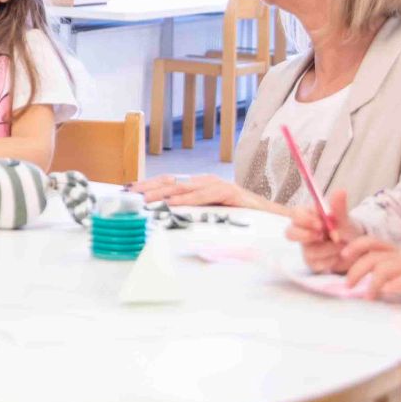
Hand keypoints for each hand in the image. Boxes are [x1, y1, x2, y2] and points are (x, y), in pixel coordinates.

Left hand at [130, 173, 257, 208]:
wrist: (272, 216)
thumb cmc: (239, 218)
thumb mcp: (210, 214)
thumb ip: (190, 213)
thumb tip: (164, 220)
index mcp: (199, 185)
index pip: (168, 182)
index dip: (148, 185)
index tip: (128, 191)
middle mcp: (206, 181)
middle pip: (171, 182)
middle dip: (148, 188)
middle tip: (130, 195)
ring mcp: (218, 185)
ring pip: (185, 187)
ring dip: (162, 193)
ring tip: (145, 200)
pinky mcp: (230, 193)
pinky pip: (205, 195)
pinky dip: (188, 199)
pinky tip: (174, 203)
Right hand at [285, 188, 354, 271]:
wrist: (357, 248)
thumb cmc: (345, 229)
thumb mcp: (344, 218)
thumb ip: (339, 207)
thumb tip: (341, 190)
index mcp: (307, 216)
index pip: (295, 214)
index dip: (305, 220)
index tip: (320, 223)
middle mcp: (302, 232)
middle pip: (289, 233)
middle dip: (305, 236)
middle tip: (321, 236)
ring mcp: (306, 248)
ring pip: (309, 251)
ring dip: (329, 248)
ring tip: (342, 245)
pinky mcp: (312, 262)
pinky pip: (317, 264)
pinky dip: (332, 259)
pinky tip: (339, 255)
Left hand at [339, 237, 400, 299]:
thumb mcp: (393, 264)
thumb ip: (374, 266)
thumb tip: (350, 277)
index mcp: (391, 250)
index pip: (371, 241)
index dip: (356, 246)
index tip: (343, 255)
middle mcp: (399, 255)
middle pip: (373, 258)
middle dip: (357, 271)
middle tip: (348, 285)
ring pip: (385, 269)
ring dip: (373, 284)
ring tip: (368, 297)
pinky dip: (393, 286)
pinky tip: (386, 291)